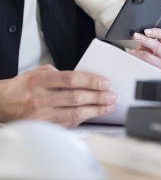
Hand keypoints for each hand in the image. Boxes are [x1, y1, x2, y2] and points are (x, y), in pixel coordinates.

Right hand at [0, 65, 115, 127]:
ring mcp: (42, 115)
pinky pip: (68, 123)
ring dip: (95, 110)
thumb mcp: (39, 72)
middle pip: (76, 97)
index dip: (91, 81)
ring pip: (74, 113)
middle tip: (111, 95)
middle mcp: (41, 98)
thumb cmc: (23, 86)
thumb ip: (60, 74)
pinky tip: (93, 115)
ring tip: (108, 106)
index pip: (71, 79)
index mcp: (41, 80)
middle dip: (98, 96)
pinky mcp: (43, 127)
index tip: (104, 82)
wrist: (2, 103)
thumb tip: (84, 78)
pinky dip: (83, 119)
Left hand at [129, 28, 160, 69]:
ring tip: (131, 51)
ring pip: (147, 56)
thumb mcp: (153, 46)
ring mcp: (160, 64)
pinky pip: (141, 63)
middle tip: (135, 36)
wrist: (156, 69)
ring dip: (137, 51)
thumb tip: (138, 35)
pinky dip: (134, 59)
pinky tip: (131, 58)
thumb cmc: (153, 55)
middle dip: (144, 39)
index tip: (146, 31)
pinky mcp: (153, 70)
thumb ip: (149, 40)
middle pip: (156, 46)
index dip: (155, 32)